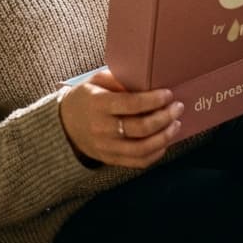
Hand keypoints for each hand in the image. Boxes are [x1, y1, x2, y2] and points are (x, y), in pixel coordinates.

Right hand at [58, 68, 182, 168]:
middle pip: (141, 127)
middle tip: (177, 108)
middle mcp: (103, 128)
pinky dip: (155, 154)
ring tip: (176, 124)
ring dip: (164, 137)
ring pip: (142, 148)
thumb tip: (147, 80)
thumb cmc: (85, 98)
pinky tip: (164, 142)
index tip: (168, 94)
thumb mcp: (96, 81)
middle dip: (165, 117)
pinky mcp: (111, 159)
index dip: (153, 100)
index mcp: (98, 104)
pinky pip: (138, 162)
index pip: (131, 104)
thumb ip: (119, 80)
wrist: (64, 125)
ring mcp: (107, 147)